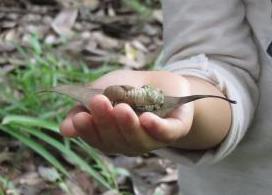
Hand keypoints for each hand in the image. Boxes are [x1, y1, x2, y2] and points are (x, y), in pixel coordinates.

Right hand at [60, 70, 193, 155]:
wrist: (160, 81)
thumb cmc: (127, 88)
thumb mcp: (102, 92)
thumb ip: (84, 108)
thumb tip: (64, 130)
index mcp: (112, 136)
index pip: (97, 139)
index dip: (87, 130)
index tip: (80, 117)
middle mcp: (130, 142)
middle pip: (116, 140)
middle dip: (106, 122)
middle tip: (99, 101)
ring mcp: (152, 138)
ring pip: (139, 140)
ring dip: (128, 125)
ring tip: (121, 108)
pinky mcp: (174, 129)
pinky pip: (166, 133)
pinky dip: (156, 128)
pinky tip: (146, 119)